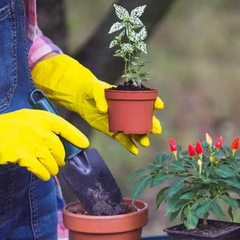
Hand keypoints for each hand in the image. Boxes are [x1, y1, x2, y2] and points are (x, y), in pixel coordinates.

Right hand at [0, 94, 88, 180]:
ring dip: (53, 168)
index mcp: (39, 117)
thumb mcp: (25, 119)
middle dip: (61, 158)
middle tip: (60, 163)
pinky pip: (39, 168)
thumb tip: (57, 142)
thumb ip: (41, 127)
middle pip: (58, 148)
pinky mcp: (21, 155)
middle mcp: (37, 129)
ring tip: (51, 171)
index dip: (76, 136)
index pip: (63, 126)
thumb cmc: (4, 127)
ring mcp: (30, 142)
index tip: (84, 145)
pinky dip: (43, 174)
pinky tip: (43, 175)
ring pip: (51, 160)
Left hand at [31, 54, 163, 154]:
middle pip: (144, 118)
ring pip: (136, 131)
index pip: (145, 99)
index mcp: (128, 97)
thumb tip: (104, 110)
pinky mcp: (114, 131)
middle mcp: (128, 110)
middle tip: (155, 130)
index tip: (159, 105)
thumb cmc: (91, 90)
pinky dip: (129, 145)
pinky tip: (135, 151)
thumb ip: (100, 96)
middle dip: (151, 125)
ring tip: (145, 142)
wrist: (81, 98)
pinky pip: (124, 140)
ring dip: (142, 137)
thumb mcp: (96, 89)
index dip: (154, 102)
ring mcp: (122, 121)